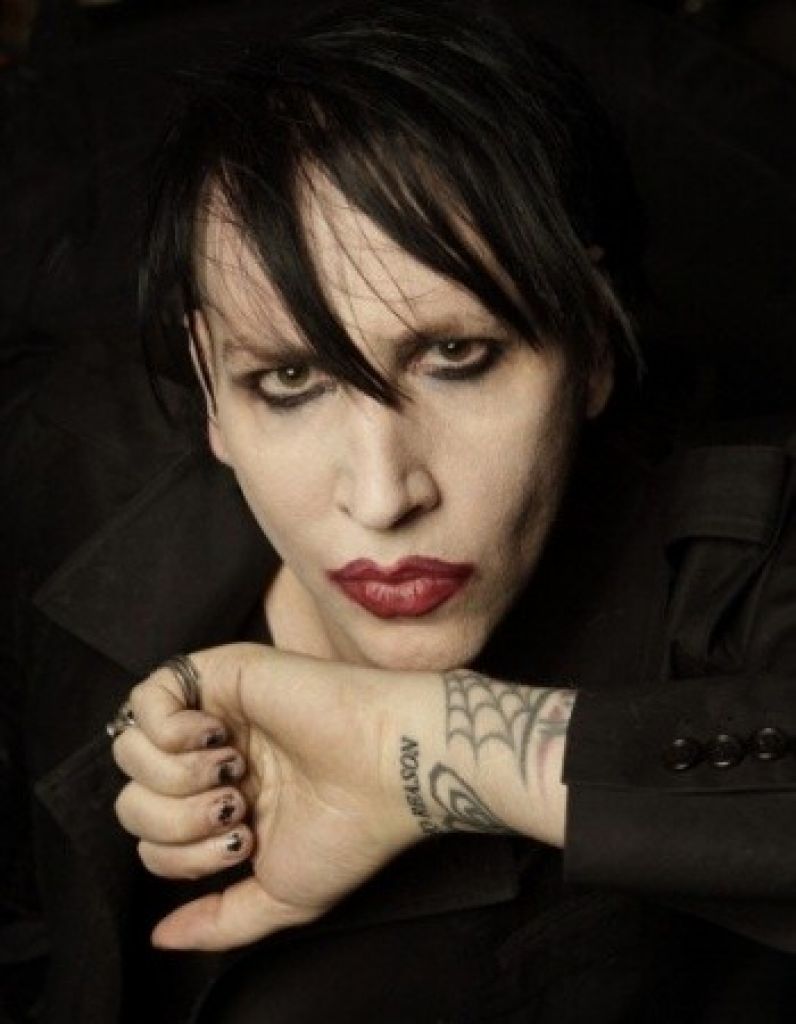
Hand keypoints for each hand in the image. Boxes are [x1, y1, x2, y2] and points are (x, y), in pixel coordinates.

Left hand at [113, 643, 440, 950]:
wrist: (387, 768)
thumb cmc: (349, 829)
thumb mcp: (282, 896)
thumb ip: (219, 921)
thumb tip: (160, 939)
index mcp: (228, 803)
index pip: (151, 838)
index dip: (181, 855)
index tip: (246, 839)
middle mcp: (214, 759)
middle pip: (131, 798)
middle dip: (175, 820)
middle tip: (237, 806)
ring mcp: (215, 714)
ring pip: (130, 751)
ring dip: (176, 777)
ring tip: (232, 770)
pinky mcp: (219, 673)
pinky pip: (144, 699)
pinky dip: (168, 731)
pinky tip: (218, 738)